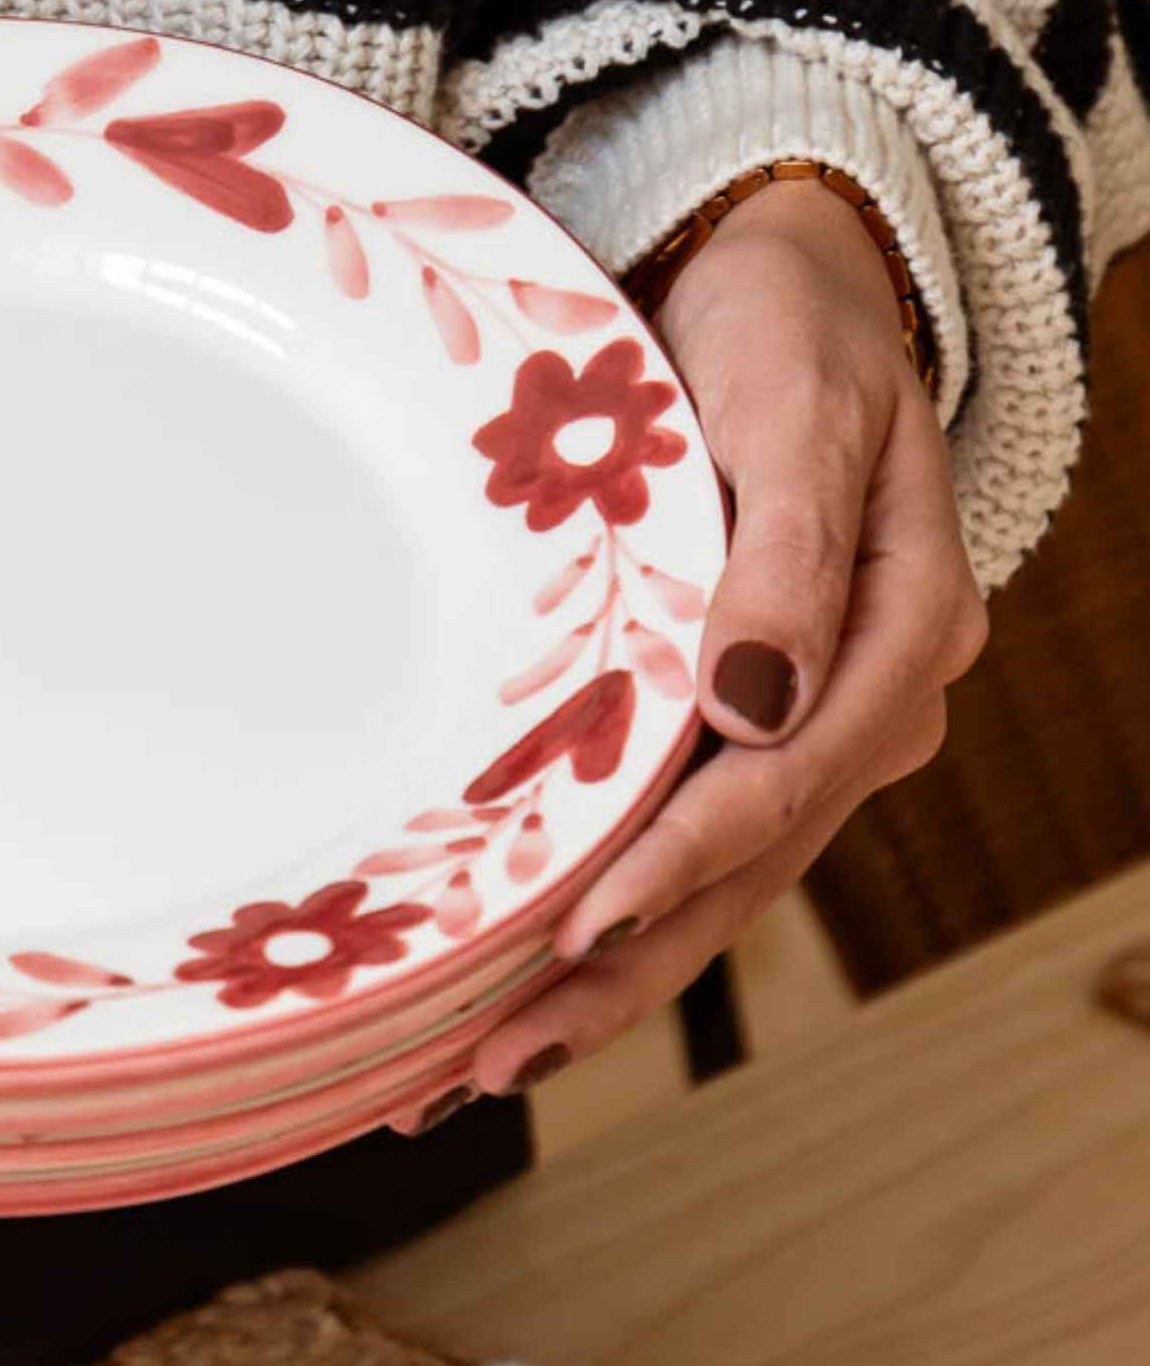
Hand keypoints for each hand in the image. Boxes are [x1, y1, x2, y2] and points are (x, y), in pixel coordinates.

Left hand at [411, 177, 986, 1120]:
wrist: (792, 291)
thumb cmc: (787, 331)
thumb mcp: (793, 407)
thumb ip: (786, 552)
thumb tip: (759, 703)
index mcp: (896, 636)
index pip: (780, 784)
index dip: (675, 864)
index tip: (574, 931)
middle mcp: (861, 710)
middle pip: (737, 877)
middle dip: (612, 981)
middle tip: (482, 1067)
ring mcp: (806, 736)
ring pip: (706, 894)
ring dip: (594, 991)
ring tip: (469, 1075)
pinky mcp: (742, 736)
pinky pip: (679, 855)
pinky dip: (602, 931)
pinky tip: (509, 994)